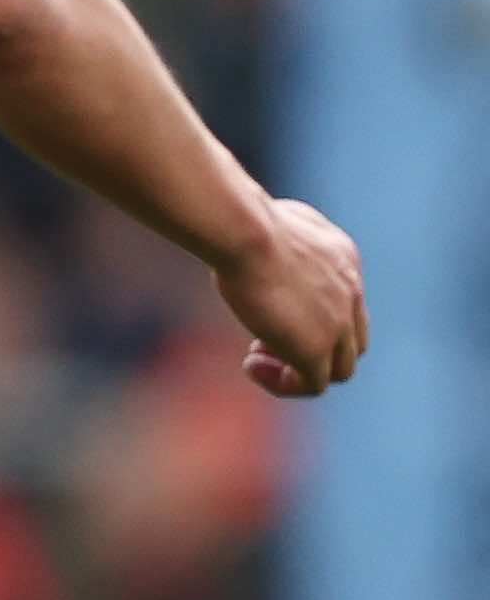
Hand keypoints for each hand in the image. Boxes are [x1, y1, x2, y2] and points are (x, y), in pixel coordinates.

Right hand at [215, 196, 365, 399]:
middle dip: (312, 349)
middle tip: (264, 342)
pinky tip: (252, 366)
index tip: (270, 311)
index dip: (313, 318)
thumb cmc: (246, 219)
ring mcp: (337, 325)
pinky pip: (312, 385)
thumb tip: (266, 226)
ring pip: (339, 370)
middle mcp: (351, 293)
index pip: (349, 304)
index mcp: (346, 261)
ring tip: (258, 360)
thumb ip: (286, 229)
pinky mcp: (315, 348)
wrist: (246, 233)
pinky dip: (285, 383)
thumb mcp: (276, 214)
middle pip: (353, 343)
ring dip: (299, 370)